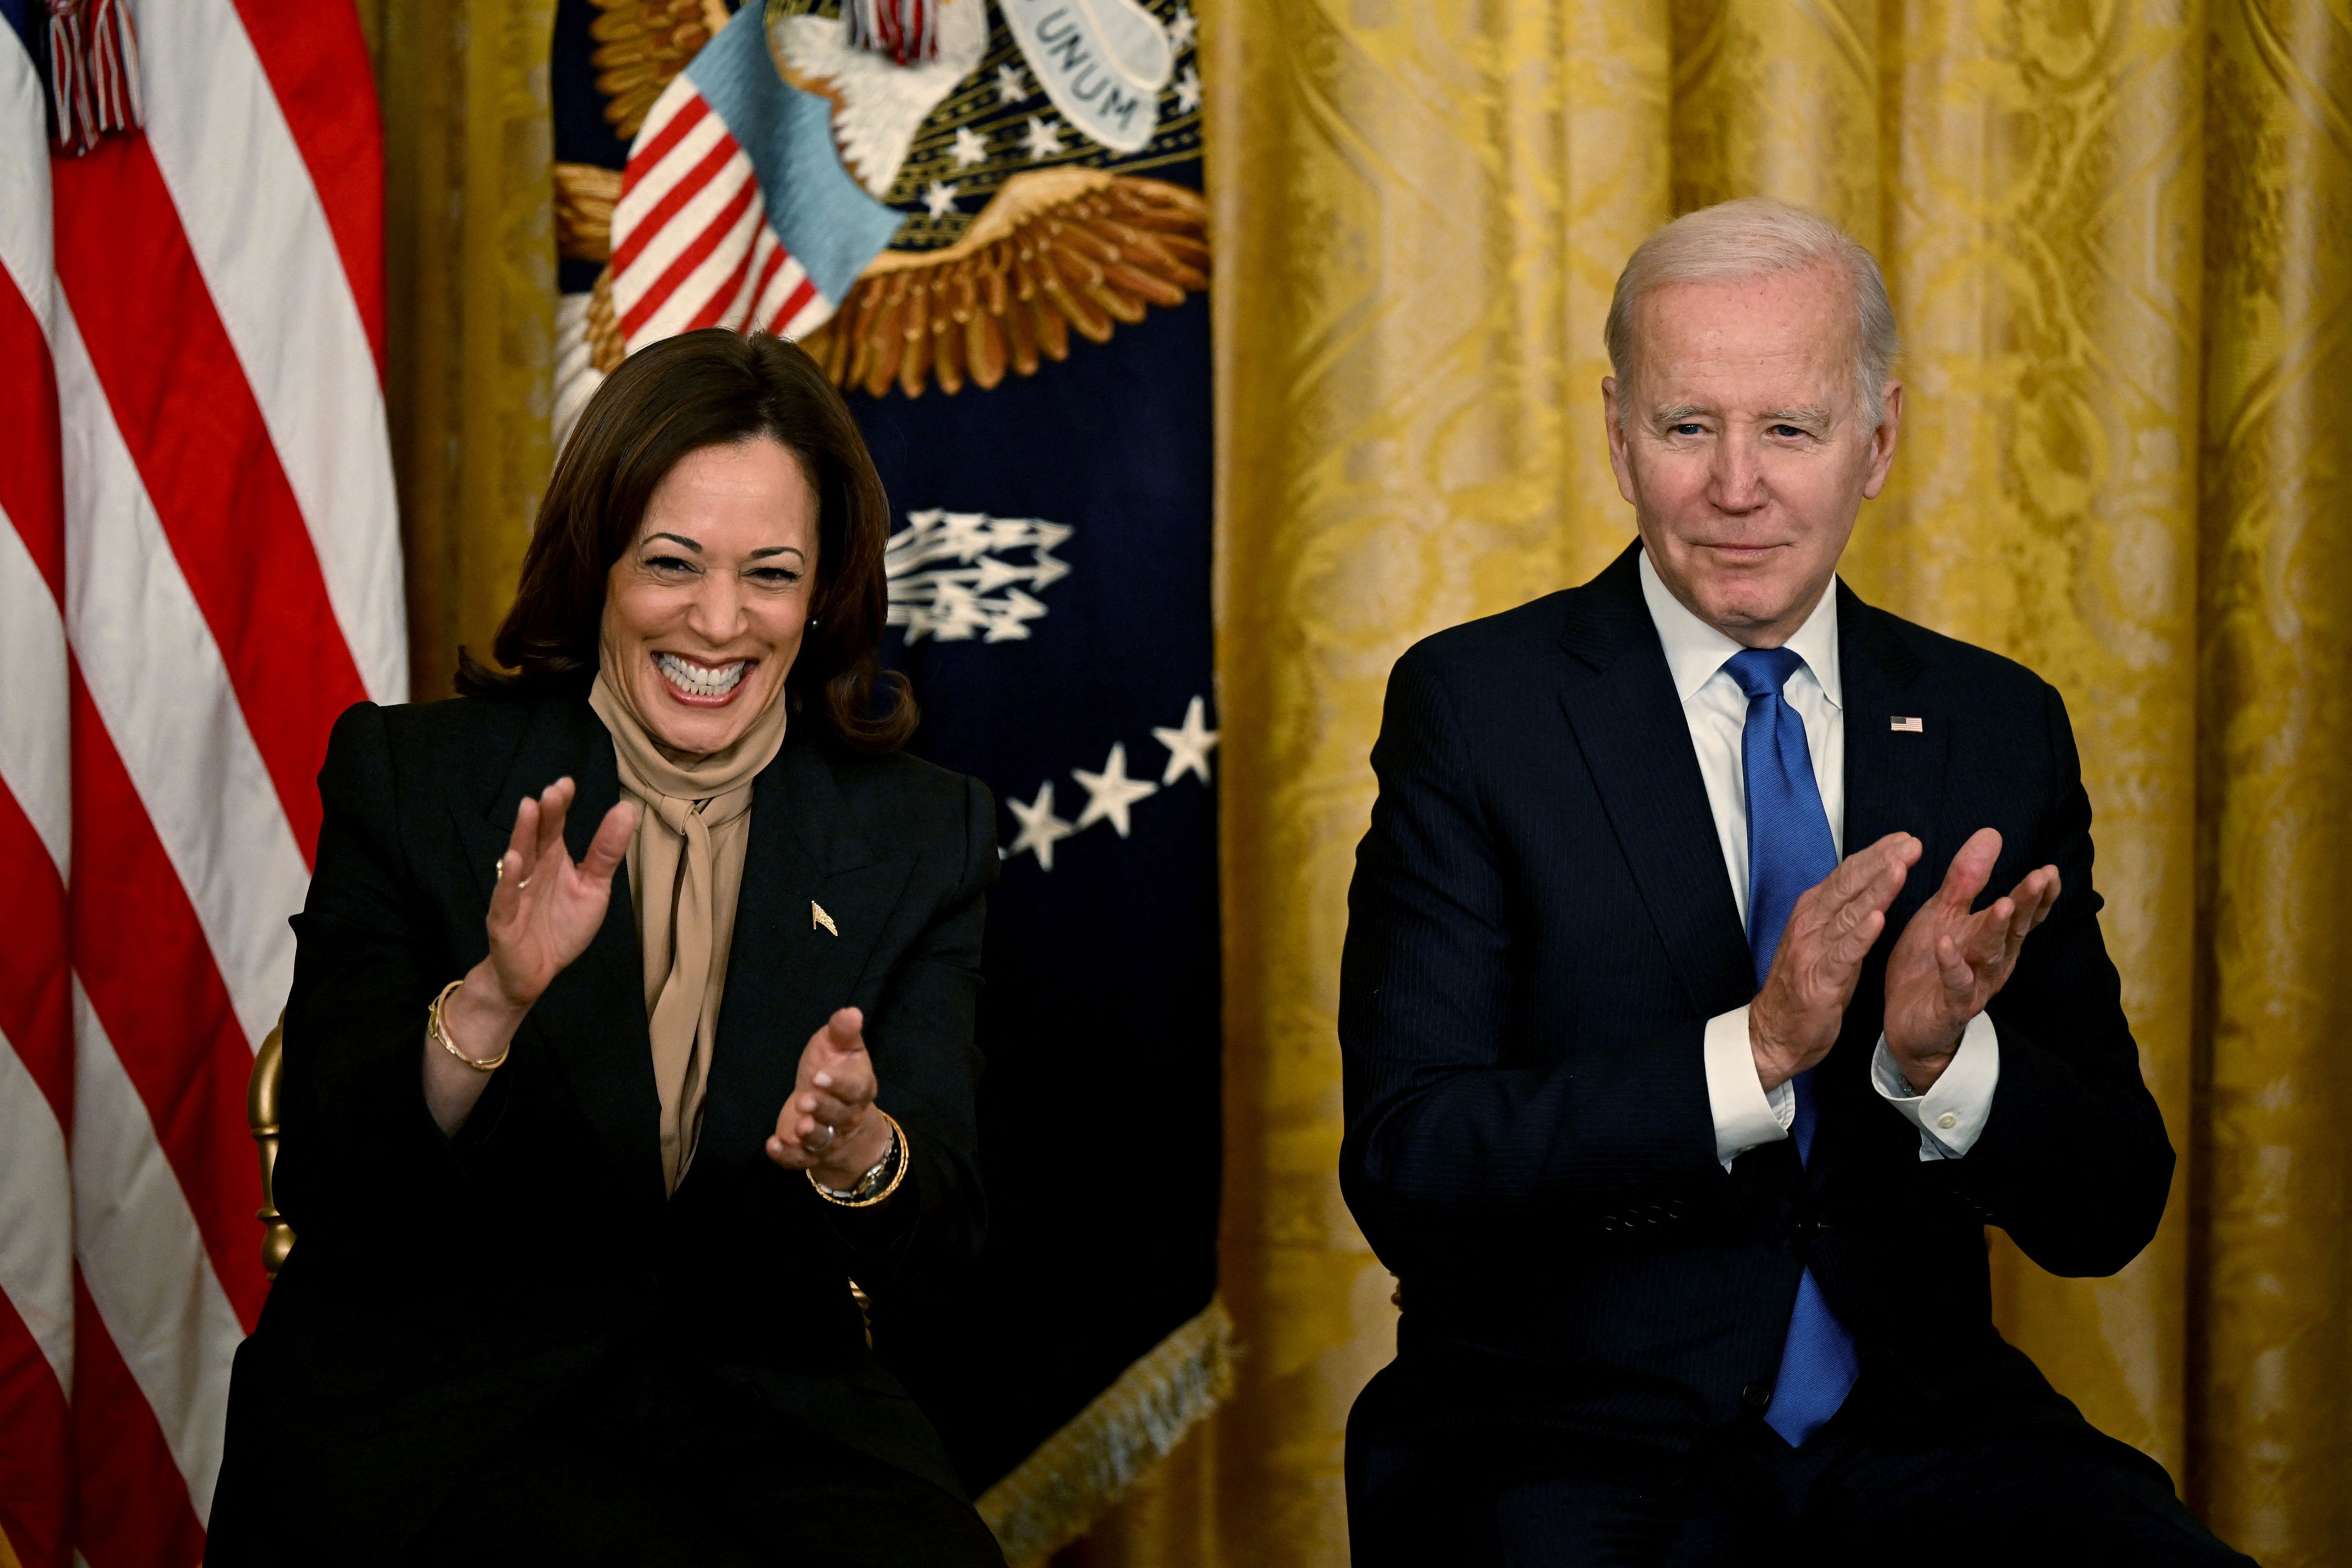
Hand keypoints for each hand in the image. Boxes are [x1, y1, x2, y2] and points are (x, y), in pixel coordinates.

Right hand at [476, 777, 635, 1012]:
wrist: (535, 973)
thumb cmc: (562, 926)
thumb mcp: (593, 888)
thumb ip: (606, 853)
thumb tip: (626, 809)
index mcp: (552, 860)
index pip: (554, 826)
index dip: (559, 805)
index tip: (566, 783)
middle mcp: (531, 870)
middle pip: (536, 837)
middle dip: (542, 814)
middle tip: (552, 791)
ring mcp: (514, 893)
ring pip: (518, 859)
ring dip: (522, 835)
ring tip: (529, 808)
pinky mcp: (503, 920)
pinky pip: (504, 897)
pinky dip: (509, 881)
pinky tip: (516, 861)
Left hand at [766, 1007, 893, 1191]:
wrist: (832, 1106)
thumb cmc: (834, 1068)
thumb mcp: (839, 1046)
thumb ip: (842, 1031)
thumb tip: (852, 1011)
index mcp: (859, 1087)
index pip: (854, 1087)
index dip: (839, 1084)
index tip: (820, 1076)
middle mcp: (847, 1115)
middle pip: (839, 1116)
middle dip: (823, 1109)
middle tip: (804, 1099)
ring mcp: (829, 1137)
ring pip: (823, 1140)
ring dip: (811, 1135)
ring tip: (799, 1126)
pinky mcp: (808, 1152)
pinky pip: (800, 1160)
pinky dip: (787, 1156)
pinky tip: (773, 1144)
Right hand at [1750, 832, 1920, 1091]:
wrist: (1775, 1032)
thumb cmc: (1805, 986)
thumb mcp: (1825, 942)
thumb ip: (1844, 915)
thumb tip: (1871, 886)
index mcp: (1813, 912)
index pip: (1847, 874)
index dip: (1876, 854)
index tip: (1904, 838)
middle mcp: (1810, 923)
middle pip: (1848, 885)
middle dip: (1882, 862)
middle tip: (1912, 844)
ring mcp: (1812, 950)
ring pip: (1848, 913)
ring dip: (1875, 889)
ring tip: (1900, 868)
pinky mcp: (1819, 979)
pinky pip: (1842, 953)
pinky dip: (1859, 935)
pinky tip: (1877, 918)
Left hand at [1882, 827, 2058, 1090]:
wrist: (1907, 1023)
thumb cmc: (1931, 962)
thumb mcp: (1944, 913)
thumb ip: (1966, 879)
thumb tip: (1991, 833)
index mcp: (1993, 937)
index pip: (2022, 913)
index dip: (2038, 894)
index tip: (2050, 870)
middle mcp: (1992, 961)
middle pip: (2012, 928)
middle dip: (2026, 903)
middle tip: (2041, 877)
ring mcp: (1974, 985)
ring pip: (1990, 954)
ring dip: (1996, 929)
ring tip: (2001, 903)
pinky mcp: (1949, 1006)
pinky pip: (1954, 984)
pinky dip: (1951, 965)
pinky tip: (1945, 945)